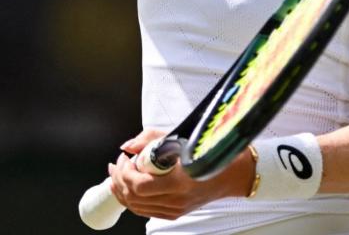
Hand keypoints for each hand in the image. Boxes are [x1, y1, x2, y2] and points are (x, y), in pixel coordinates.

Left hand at [107, 130, 256, 220]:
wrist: (232, 173)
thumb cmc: (207, 152)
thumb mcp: (179, 137)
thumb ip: (149, 139)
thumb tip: (128, 146)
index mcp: (179, 181)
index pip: (140, 186)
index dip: (125, 173)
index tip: (124, 158)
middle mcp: (177, 199)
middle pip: (135, 198)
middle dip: (119, 180)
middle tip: (118, 164)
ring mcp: (176, 208)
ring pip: (138, 207)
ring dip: (123, 190)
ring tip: (117, 174)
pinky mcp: (176, 212)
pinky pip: (147, 210)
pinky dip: (133, 200)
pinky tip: (128, 187)